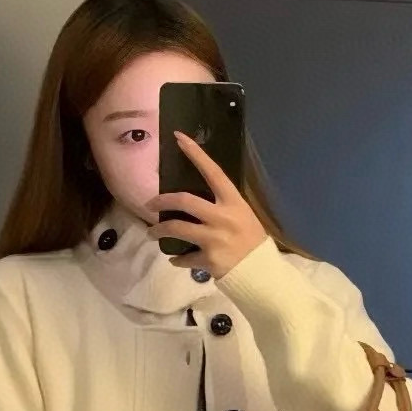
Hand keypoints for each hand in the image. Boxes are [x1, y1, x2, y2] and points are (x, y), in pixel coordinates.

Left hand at [146, 130, 266, 278]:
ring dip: (159, 231)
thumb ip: (223, 207)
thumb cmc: (253, 241)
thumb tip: (196, 202)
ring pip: (176, 228)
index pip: (212, 172)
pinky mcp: (207, 259)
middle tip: (149, 204)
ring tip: (152, 233)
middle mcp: (221, 217)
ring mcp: (213, 238)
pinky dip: (177, 259)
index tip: (179, 137)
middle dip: (161, 200)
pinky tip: (175, 259)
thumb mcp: (243, 216)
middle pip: (183, 201)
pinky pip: (184, 257)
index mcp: (233, 202)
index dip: (195, 154)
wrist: (262, 273)